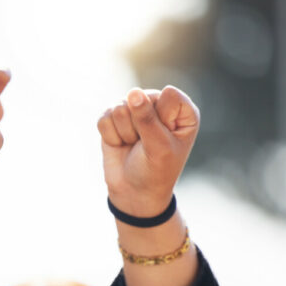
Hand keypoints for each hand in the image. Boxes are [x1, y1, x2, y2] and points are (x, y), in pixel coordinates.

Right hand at [97, 86, 199, 215]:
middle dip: (139, 127)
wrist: (134, 192)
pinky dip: (111, 136)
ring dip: (124, 133)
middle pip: (140, 98)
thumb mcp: (159, 147)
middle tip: (146, 146)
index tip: (164, 139)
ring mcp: (134, 110)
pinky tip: (120, 144)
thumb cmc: (156, 171)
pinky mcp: (113, 118)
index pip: (168, 95)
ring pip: (119, 107)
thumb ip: (147, 118)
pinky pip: (104, 117)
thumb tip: (132, 92)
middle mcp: (158, 105)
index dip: (162, 118)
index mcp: (181, 110)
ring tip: (133, 146)